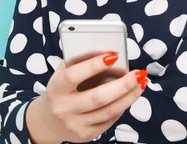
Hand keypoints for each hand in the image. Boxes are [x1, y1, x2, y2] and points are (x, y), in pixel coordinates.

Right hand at [28, 53, 146, 143]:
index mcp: (56, 89)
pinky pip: (109, 121)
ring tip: (141, 83)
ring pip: (109, 111)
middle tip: (139, 73)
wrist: (46, 121)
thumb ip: (78, 63)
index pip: (74, 76)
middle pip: (98, 98)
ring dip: (129, 97)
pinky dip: (122, 107)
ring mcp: (75, 124)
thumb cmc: (59, 90)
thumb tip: (107, 52)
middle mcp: (64, 108)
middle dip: (123, 85)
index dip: (93, 66)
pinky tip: (130, 97)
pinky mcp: (85, 135)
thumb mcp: (61, 74)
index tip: (113, 56)